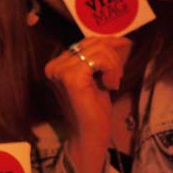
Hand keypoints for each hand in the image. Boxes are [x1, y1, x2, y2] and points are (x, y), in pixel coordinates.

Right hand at [44, 36, 130, 172]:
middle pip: (92, 42)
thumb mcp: (96, 76)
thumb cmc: (94, 109)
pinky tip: (110, 85)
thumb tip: (117, 37)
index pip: (86, 41)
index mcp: (57, 64)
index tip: (119, 61)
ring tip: (114, 82)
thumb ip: (98, 57)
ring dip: (114, 65)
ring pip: (98, 49)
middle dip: (112, 56)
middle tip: (117, 76)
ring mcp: (60, 71)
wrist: (90, 135)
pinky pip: (99, 59)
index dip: (108, 45)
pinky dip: (111, 69)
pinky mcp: (71, 77)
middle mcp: (54, 66)